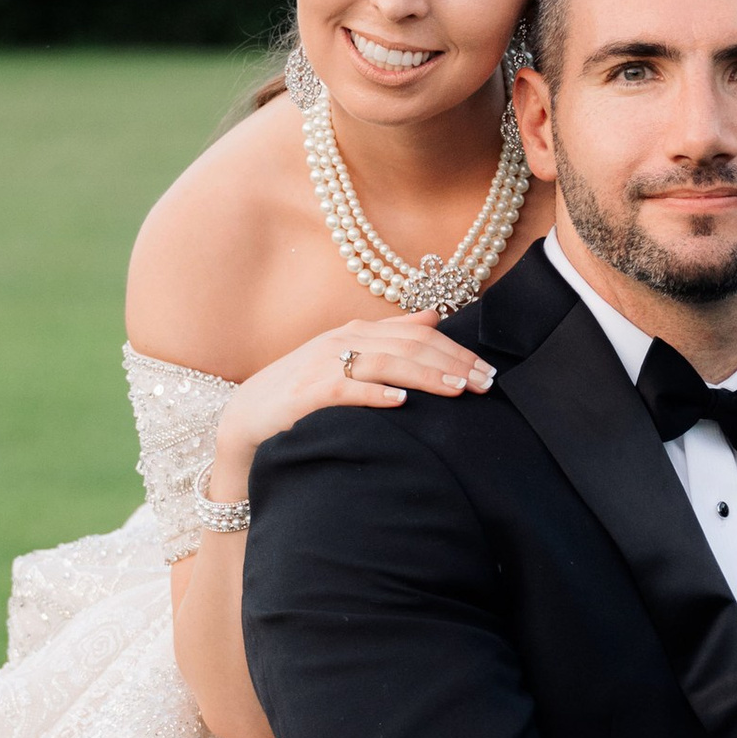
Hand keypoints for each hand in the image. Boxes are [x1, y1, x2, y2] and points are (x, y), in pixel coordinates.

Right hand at [206, 315, 493, 501]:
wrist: (248, 420)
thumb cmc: (303, 394)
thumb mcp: (349, 359)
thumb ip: (391, 337)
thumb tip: (434, 317)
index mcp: (358, 333)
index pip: (419, 335)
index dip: (457, 351)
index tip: (488, 373)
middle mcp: (343, 340)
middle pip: (410, 346)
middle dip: (452, 364)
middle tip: (485, 384)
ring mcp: (324, 364)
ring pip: (386, 363)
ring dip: (425, 376)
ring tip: (457, 390)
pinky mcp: (307, 392)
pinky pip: (346, 388)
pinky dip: (374, 393)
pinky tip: (401, 402)